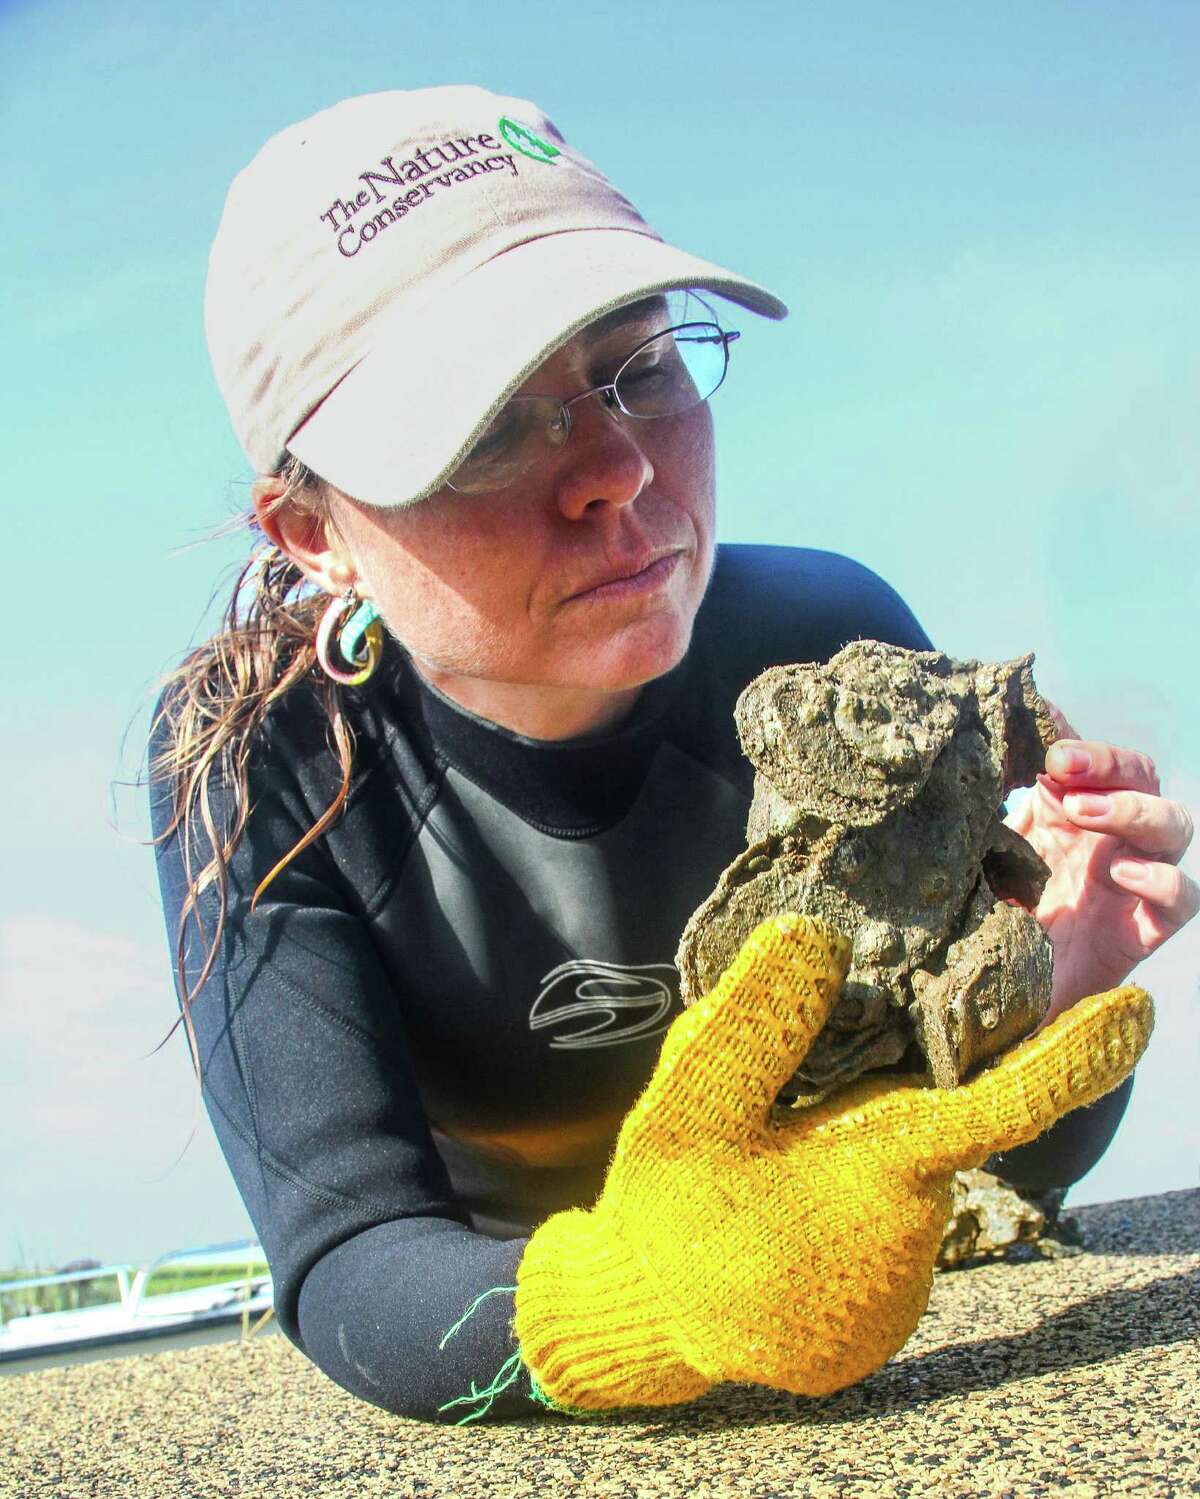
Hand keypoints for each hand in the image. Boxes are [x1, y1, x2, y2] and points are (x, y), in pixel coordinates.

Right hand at [514, 915, 1152, 1411]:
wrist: (650, 1322)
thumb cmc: (669, 1211)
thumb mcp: (687, 1110)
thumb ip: (751, 1027)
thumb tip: (813, 934)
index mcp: (876, 1175)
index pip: (998, 1110)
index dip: (1074, 1060)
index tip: (1141, 1012)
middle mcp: (912, 1234)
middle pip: (941, 1125)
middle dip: (903, 1086)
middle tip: (806, 1094)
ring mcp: (902, 1280)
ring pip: (910, 1169)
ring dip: (863, 1144)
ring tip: (768, 1161)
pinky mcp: (884, 1299)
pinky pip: (890, 1215)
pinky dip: (853, 1188)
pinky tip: (785, 1197)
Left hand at [1005, 720, 1197, 1019]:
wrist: (992, 999)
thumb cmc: (986, 914)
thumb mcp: (981, 851)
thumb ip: (987, 803)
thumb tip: (982, 741)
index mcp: (1069, 813)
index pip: (1097, 759)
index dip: (1080, 742)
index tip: (1042, 736)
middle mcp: (1108, 839)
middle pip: (1143, 777)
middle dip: (1108, 762)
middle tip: (1060, 764)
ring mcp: (1131, 882)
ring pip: (1174, 826)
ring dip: (1133, 808)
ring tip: (1081, 811)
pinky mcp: (1141, 931)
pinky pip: (1182, 899)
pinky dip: (1162, 880)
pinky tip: (1120, 876)